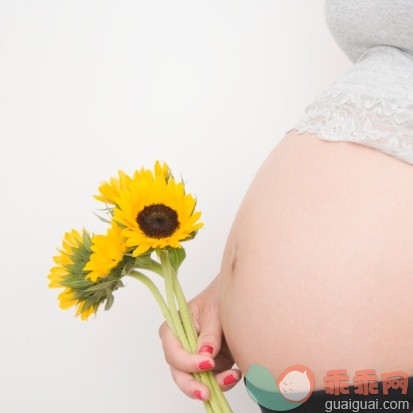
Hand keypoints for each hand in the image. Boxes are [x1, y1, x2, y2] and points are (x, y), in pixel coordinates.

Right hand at [158, 273, 241, 401]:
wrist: (237, 299)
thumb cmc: (219, 298)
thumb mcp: (214, 311)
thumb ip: (209, 333)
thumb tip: (205, 354)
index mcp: (174, 328)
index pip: (172, 351)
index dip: (186, 361)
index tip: (207, 363)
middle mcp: (182, 346)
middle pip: (179, 372)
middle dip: (191, 385)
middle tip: (206, 392)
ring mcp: (195, 357)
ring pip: (196, 381)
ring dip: (213, 385)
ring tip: (232, 377)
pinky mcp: (211, 365)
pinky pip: (213, 380)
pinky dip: (224, 382)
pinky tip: (235, 374)